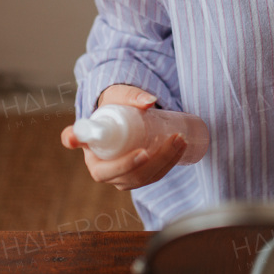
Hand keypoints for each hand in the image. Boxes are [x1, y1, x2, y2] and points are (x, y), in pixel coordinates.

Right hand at [60, 84, 186, 190]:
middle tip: (173, 140)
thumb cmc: (113, 106)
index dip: (123, 164)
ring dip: (167, 162)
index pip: (102, 169)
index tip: (143, 152)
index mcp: (92, 156)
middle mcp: (103, 172)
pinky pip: (152, 177)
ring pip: (144, 178)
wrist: (117, 115)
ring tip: (181, 139)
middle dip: (157, 161)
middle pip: (130, 176)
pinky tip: (180, 150)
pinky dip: (168, 165)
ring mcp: (120, 178)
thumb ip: (130, 95)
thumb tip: (150, 101)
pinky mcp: (135, 177)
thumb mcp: (117, 97)